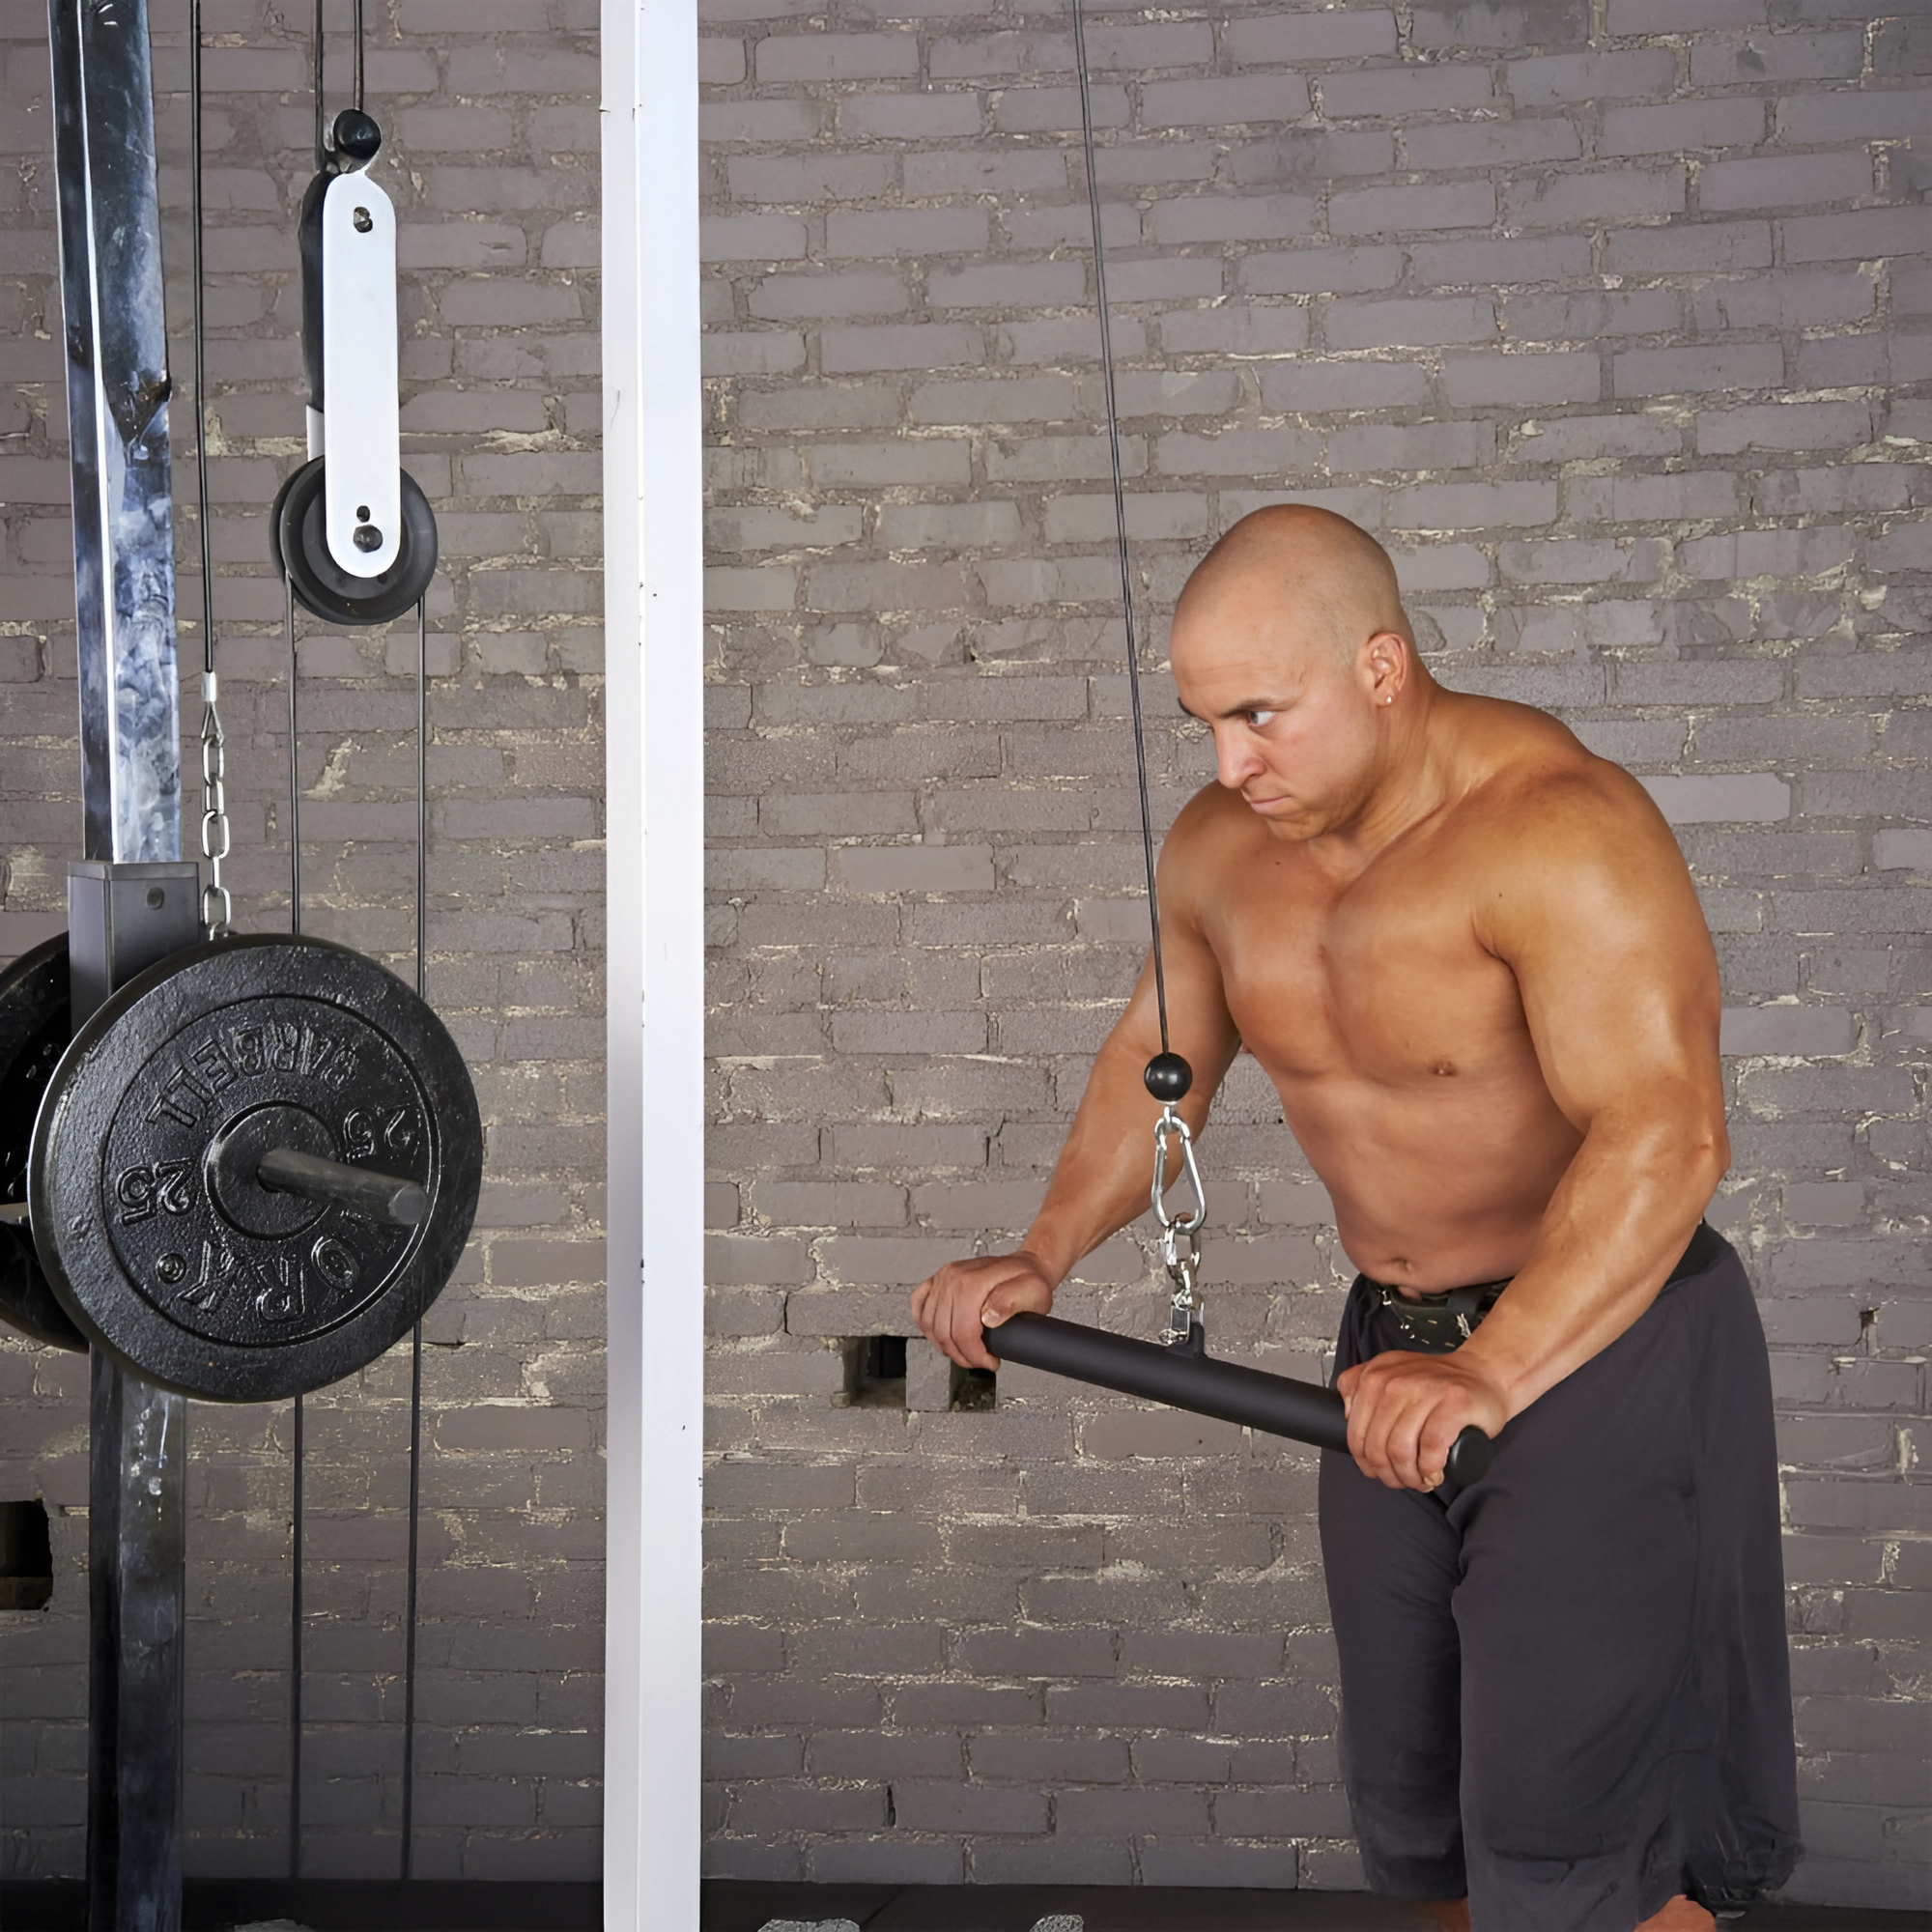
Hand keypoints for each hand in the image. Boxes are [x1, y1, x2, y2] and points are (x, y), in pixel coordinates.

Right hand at [911, 1250, 1056, 1372]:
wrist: (1024, 1265)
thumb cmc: (1029, 1279)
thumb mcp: (1033, 1291)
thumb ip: (1011, 1303)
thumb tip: (987, 1318)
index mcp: (972, 1282)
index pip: (962, 1332)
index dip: (975, 1355)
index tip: (989, 1361)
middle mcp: (952, 1278)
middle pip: (943, 1333)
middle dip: (961, 1355)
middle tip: (979, 1360)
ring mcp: (942, 1278)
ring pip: (929, 1325)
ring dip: (944, 1345)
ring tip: (965, 1351)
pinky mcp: (937, 1281)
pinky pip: (918, 1306)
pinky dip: (925, 1325)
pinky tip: (940, 1334)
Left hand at [1335, 1349, 1508, 1491]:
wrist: (1483, 1374)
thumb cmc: (1438, 1386)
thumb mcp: (1391, 1375)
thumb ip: (1361, 1388)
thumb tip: (1346, 1417)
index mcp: (1375, 1376)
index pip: (1356, 1432)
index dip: (1365, 1462)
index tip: (1377, 1471)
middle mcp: (1396, 1380)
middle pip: (1377, 1445)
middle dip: (1388, 1474)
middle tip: (1402, 1480)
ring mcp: (1426, 1390)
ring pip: (1401, 1450)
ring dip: (1409, 1476)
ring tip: (1419, 1479)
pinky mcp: (1454, 1403)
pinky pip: (1431, 1448)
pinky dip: (1431, 1469)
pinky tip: (1435, 1472)